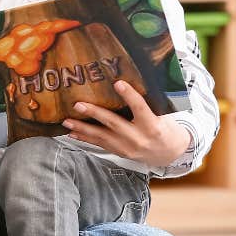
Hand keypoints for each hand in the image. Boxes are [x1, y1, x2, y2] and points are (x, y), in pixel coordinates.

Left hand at [62, 80, 191, 168]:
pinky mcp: (120, 153)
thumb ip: (146, 104)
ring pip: (102, 137)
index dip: (129, 96)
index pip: (140, 107)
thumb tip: (126, 81)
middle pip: (113, 124)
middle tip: (78, 105)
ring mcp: (128, 148)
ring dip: (83, 128)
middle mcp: (138, 138)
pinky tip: (73, 132)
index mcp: (152, 126)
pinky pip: (100, 145)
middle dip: (94, 114)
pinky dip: (86, 138)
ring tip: (67, 121)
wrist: (169, 153)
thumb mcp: (162, 115)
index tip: (118, 83)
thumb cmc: (165, 129)